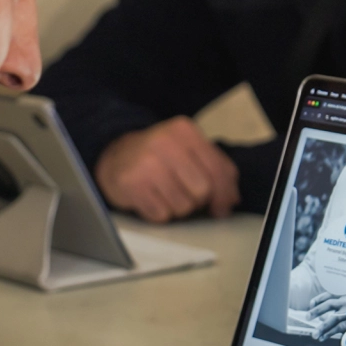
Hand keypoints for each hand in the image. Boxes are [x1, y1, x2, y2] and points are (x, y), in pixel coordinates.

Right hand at [94, 116, 239, 222]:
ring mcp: (145, 163)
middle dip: (197, 200)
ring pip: (183, 206)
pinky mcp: (131, 184)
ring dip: (177, 207)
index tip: (222, 206)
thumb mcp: (190, 151)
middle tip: (185, 193)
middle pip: (202, 191)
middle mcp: (164, 142)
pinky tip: (151, 198)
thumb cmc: (159, 157)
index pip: (218, 170)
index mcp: (184, 130)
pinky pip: (161, 215)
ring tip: (165, 194)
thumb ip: (217, 170)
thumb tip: (230, 200)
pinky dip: (159, 213)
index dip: (224, 194)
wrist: (115, 156)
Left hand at [308, 293, 345, 338]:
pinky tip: (323, 337)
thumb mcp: (345, 306)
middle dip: (317, 311)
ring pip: (333, 319)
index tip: (311, 304)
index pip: (328, 295)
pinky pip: (339, 329)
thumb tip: (319, 316)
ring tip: (314, 334)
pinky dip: (329, 334)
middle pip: (329, 304)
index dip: (318, 299)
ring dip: (322, 327)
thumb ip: (332, 309)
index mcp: (343, 297)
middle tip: (307, 317)